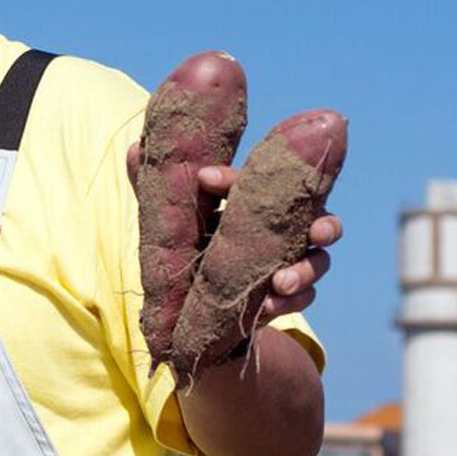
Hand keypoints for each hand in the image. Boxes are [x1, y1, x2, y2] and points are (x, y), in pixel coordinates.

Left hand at [126, 142, 341, 324]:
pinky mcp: (289, 296)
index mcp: (258, 202)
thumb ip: (158, 193)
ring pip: (319, 260)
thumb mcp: (175, 223)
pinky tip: (270, 304)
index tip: (205, 178)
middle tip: (315, 231)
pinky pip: (305, 297)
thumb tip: (132, 150)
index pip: (258, 181)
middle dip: (324, 224)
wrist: (199, 306)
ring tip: (280, 282)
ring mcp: (292, 262)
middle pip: (320, 217)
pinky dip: (292, 301)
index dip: (232, 178)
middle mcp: (284, 228)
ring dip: (305, 270)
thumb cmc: (192, 248)